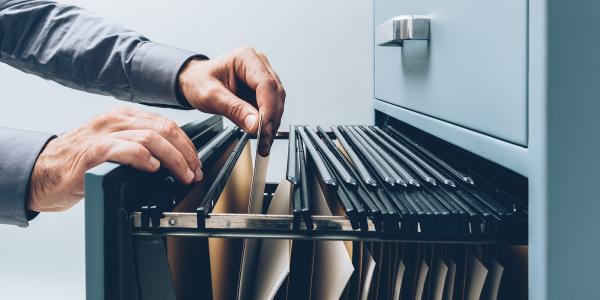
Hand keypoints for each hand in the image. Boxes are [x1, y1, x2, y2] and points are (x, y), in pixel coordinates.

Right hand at [27, 106, 201, 211]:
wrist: (41, 173)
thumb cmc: (79, 163)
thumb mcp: (114, 147)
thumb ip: (139, 145)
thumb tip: (173, 159)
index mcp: (123, 117)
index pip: (166, 124)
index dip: (187, 144)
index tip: (195, 163)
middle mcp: (115, 120)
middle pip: (164, 128)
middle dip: (186, 152)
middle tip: (194, 172)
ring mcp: (103, 134)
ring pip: (151, 137)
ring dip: (173, 158)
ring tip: (182, 174)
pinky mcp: (92, 152)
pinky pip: (125, 149)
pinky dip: (145, 158)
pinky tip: (154, 169)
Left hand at [178, 46, 285, 155]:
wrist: (194, 81)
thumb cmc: (199, 81)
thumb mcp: (211, 95)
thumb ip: (234, 109)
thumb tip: (254, 124)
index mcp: (246, 58)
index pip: (266, 84)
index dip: (268, 108)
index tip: (263, 127)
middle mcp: (259, 65)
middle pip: (275, 94)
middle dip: (271, 119)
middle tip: (264, 139)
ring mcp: (263, 78)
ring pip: (277, 103)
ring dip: (272, 124)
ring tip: (263, 141)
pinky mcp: (263, 91)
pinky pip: (271, 108)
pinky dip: (268, 124)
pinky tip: (263, 135)